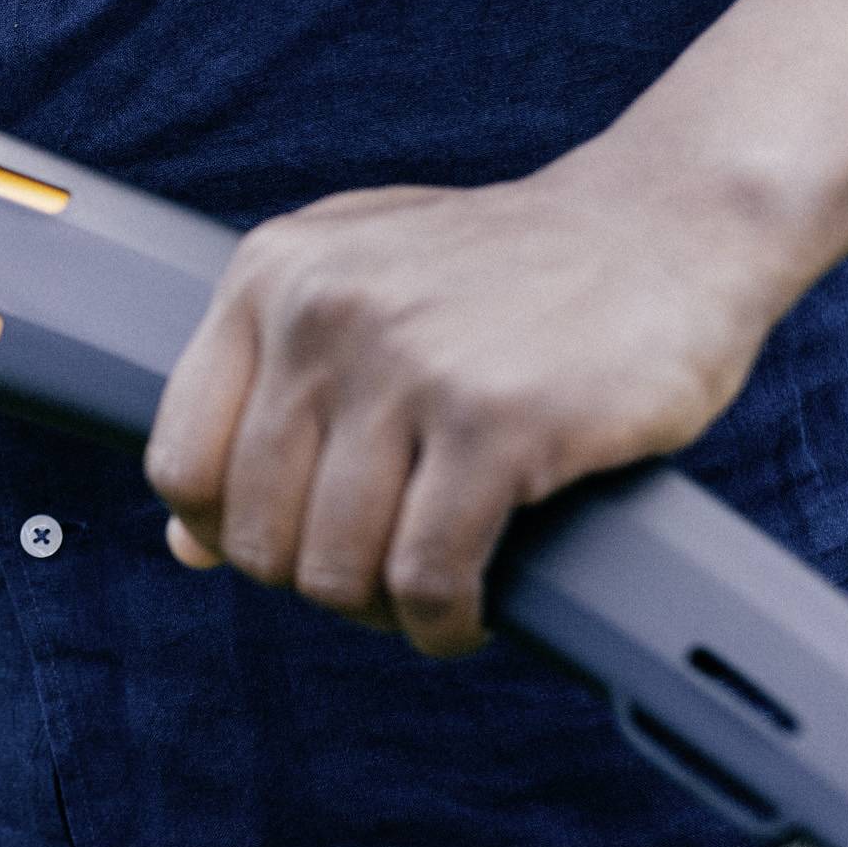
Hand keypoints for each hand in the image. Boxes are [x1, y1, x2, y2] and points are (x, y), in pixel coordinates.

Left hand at [143, 160, 783, 655]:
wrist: (668, 222)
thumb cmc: (502, 270)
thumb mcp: (356, 286)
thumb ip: (259, 395)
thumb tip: (182, 544)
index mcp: (272, 274)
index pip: (179, 458)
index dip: (220, 532)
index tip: (284, 544)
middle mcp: (323, 311)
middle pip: (255, 530)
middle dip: (312, 579)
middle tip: (374, 578)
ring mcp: (409, 363)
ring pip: (334, 565)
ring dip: (380, 612)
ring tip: (423, 598)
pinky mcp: (500, 420)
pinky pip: (428, 576)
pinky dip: (442, 624)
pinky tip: (468, 615)